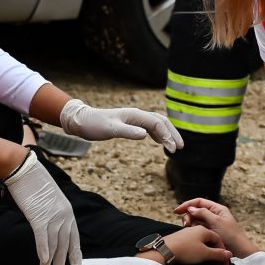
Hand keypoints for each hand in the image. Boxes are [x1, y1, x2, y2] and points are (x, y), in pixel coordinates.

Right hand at [2, 150, 82, 264]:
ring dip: (51, 258)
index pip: (74, 235)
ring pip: (54, 242)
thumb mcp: (50, 198)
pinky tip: (43, 261)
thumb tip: (50, 225)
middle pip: (64, 242)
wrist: (25, 169)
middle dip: (63, 259)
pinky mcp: (38, 216)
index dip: (75, 252)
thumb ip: (53, 212)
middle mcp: (63, 214)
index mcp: (67, 210)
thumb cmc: (35, 182)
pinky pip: (42, 237)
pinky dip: (43, 250)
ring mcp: (52, 215)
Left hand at [59, 98, 181, 153]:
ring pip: (157, 123)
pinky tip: (159, 141)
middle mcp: (137, 115)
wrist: (83, 121)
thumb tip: (145, 134)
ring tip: (175, 145)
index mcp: (135, 115)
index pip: (158, 124)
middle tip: (181, 147)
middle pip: (162, 121)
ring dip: (167, 133)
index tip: (172, 149)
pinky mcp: (131, 123)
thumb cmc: (95, 125)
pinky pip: (150, 127)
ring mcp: (135, 118)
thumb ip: (128, 132)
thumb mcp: (111, 129)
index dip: (167, 136)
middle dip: (172, 133)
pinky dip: (158, 133)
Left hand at [158, 224, 231, 264]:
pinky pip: (193, 245)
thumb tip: (229, 254)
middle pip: (210, 241)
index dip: (223, 251)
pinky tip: (196, 258)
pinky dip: (198, 251)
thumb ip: (217, 254)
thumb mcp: (204, 253)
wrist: (164, 250)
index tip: (224, 262)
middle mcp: (196, 229)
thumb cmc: (185, 250)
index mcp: (204, 230)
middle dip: (215, 252)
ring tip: (207, 262)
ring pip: (201, 243)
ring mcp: (187, 234)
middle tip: (217, 264)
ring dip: (206, 252)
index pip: (218, 239)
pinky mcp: (180, 239)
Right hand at [174, 198, 252, 257]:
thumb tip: (191, 208)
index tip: (177, 211)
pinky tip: (191, 234)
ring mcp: (211, 224)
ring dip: (190, 223)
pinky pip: (198, 229)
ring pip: (196, 220)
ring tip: (188, 229)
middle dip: (188, 216)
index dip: (188, 205)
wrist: (239, 250)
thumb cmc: (231, 235)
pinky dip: (193, 230)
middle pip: (196, 211)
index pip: (199, 202)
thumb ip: (203, 213)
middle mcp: (213, 215)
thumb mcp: (216, 222)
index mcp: (217, 209)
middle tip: (186, 225)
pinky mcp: (209, 233)